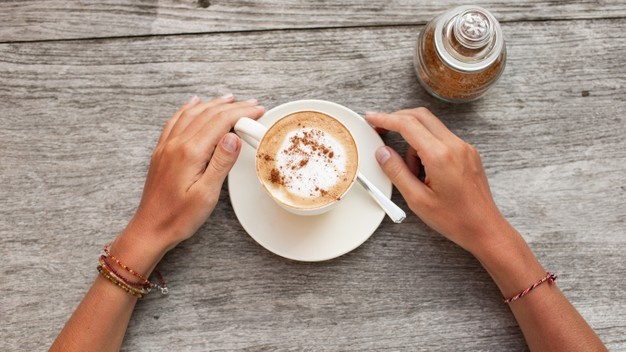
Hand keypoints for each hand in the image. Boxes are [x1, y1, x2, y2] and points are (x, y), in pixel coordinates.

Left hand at [125, 94, 264, 253]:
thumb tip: (233, 136)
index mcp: (190, 153)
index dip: (241, 113)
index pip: (220, 122)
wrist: (150, 229)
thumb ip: (221, 162)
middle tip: (251, 104)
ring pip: (191, 114)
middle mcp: (176, 144)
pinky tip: (193, 104)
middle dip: (232, 106)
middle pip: (207, 114)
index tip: (257, 110)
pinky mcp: (162, 152)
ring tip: (229, 99)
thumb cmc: (179, 217)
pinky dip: (188, 109)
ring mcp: (167, 147)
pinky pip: (175, 121)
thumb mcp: (207, 194)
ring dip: (212, 104)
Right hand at [366, 108, 505, 253]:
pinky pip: (442, 139)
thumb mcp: (417, 199)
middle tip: (381, 130)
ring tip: (412, 172)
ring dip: (414, 140)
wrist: (484, 228)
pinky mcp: (468, 153)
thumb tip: (382, 152)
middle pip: (421, 116)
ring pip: (431, 128)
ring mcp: (464, 148)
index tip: (371, 118)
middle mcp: (455, 146)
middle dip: (398, 120)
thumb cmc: (455, 219)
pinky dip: (427, 147)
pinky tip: (425, 172)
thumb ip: (397, 172)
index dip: (386, 119)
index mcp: (440, 156)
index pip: (408, 125)